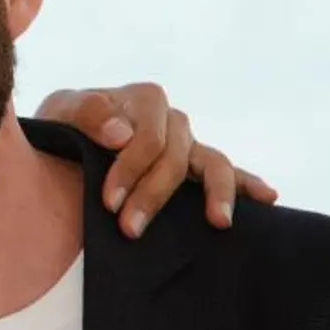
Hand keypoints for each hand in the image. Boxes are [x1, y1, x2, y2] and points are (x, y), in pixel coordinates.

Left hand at [36, 83, 278, 238]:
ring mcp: (188, 144)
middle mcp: (172, 120)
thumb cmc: (60, 128)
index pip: (148, 137)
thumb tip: (122, 134)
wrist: (61, 145)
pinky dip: (248, 183)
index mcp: (143, 100)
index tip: (108, 202)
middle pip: (175, 157)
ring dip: (215, 193)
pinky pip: (227, 172)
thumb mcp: (60, 112)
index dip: (131, 169)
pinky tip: (268, 198)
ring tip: (219, 220)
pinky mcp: (194, 168)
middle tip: (129, 229)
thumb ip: (86, 113)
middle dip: (153, 195)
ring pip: (213, 163)